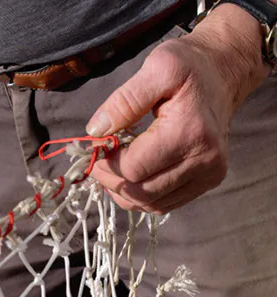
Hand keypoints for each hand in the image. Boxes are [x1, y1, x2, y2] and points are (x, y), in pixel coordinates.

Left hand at [86, 4, 269, 213]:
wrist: (224, 73)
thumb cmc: (189, 67)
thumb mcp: (156, 68)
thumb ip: (124, 101)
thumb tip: (96, 131)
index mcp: (189, 133)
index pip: (133, 169)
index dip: (106, 163)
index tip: (96, 147)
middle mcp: (204, 160)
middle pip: (141, 193)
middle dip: (110, 180)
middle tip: (98, 162)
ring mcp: (209, 175)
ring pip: (151, 204)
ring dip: (123, 192)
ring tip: (112, 169)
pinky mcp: (209, 181)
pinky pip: (165, 204)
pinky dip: (141, 196)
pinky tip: (131, 177)